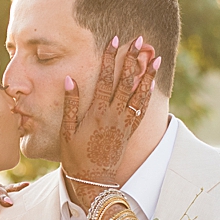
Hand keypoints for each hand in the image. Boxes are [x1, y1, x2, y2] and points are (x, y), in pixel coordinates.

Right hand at [60, 36, 158, 206]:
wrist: (93, 179)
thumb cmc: (75, 157)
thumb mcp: (66, 131)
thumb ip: (70, 105)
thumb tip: (70, 80)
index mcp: (97, 112)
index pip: (105, 78)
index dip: (110, 58)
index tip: (114, 40)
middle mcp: (114, 115)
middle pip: (126, 81)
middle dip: (132, 58)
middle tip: (139, 39)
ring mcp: (125, 122)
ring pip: (138, 93)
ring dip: (146, 73)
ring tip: (153, 56)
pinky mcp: (130, 130)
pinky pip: (142, 108)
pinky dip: (147, 93)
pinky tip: (151, 82)